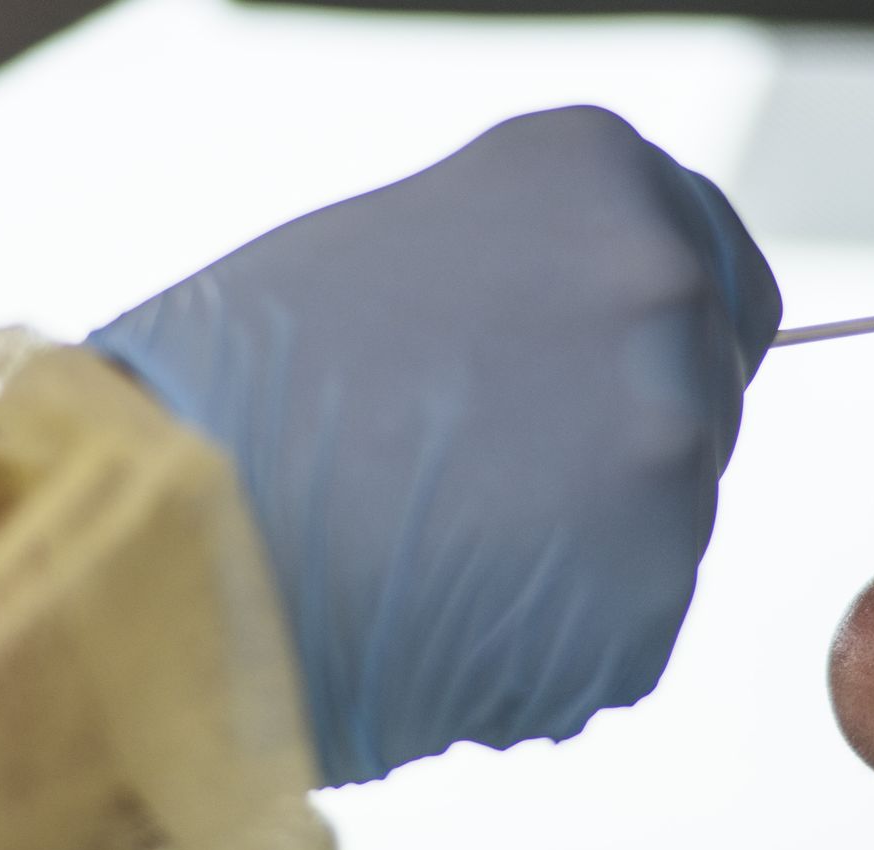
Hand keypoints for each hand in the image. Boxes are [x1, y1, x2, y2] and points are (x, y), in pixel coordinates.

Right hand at [89, 106, 779, 784]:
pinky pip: (620, 634)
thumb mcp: (398, 255)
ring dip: (572, 558)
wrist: (155, 531)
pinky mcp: (646, 597)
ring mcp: (666, 449)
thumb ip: (528, 276)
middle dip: (608, 452)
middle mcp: (659, 290)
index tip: (575, 394)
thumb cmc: (233, 393)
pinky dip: (546, 649)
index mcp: (597, 176)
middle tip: (467, 490)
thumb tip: (588, 349)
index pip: (718, 272)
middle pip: (700, 401)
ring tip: (424, 557)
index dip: (649, 344)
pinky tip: (436, 622)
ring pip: (660, 527)